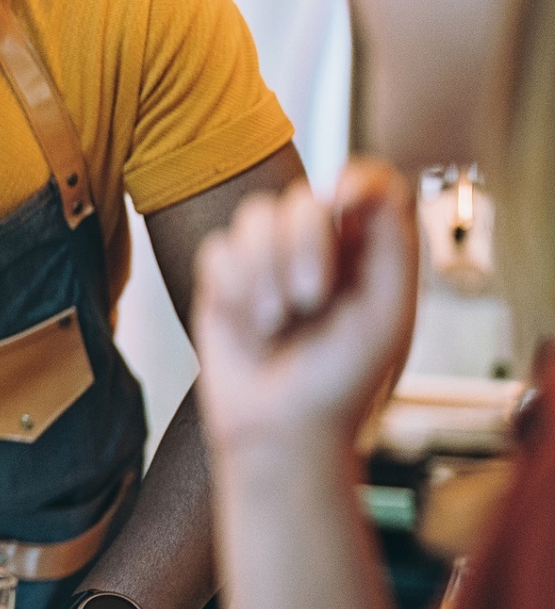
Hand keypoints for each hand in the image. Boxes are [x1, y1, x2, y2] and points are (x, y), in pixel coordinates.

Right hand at [193, 160, 418, 455]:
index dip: (353, 180)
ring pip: (253, 217)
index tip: (345, 202)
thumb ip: (390, 241)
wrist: (280, 429)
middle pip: (302, 198)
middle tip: (309, 301)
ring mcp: (268, 261)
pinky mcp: (225, 278)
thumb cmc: (341, 384)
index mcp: (367, 253)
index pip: (366, 182)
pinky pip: (217, 249)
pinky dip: (233, 289)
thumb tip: (367, 183)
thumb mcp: (385, 312)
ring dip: (262, 274)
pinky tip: (250, 325)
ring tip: (276, 323)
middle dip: (300, 248)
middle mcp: (318, 249)